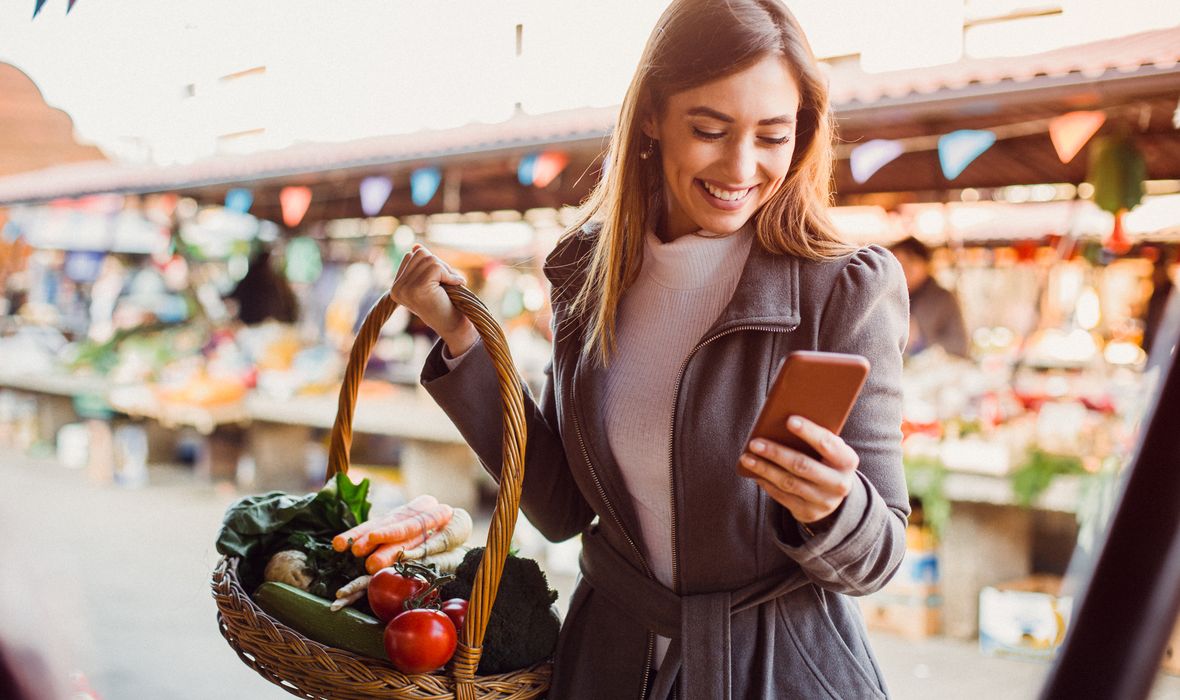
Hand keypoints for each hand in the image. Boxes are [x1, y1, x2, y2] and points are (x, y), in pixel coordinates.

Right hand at [390, 245, 477, 354]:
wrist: (455, 326)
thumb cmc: (446, 303)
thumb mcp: (431, 281)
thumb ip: (422, 265)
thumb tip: (416, 246)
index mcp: (396, 287)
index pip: (411, 256)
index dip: (431, 264)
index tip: (439, 283)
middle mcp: (396, 289)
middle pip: (419, 254)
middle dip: (439, 265)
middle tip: (449, 282)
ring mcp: (405, 289)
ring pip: (429, 258)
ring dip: (446, 270)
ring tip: (451, 285)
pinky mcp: (418, 289)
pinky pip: (436, 267)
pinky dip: (450, 275)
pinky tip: (456, 285)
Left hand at [738, 416, 858, 526]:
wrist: (834, 495)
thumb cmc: (826, 461)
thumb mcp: (830, 450)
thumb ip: (815, 438)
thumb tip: (781, 422)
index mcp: (847, 461)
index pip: (827, 444)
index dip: (809, 432)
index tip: (789, 420)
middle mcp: (839, 483)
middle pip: (802, 465)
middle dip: (776, 453)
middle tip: (754, 443)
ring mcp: (824, 501)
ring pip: (789, 482)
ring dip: (765, 469)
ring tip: (747, 458)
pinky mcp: (809, 513)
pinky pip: (783, 497)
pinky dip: (767, 483)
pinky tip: (755, 473)